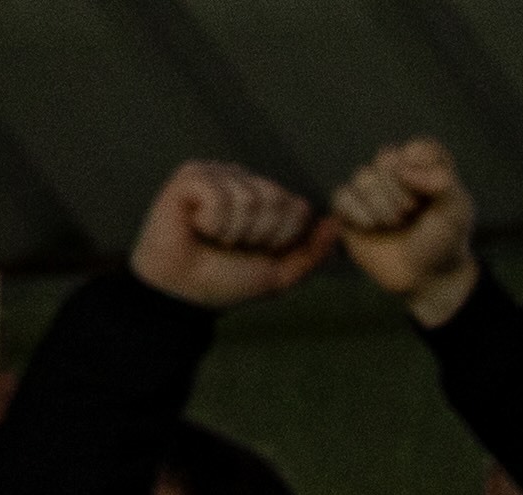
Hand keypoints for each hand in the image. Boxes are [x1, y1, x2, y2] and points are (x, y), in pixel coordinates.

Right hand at [130, 160, 336, 311]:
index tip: (258, 251)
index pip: (298, 207)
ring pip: (248, 197)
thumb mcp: (280, 273)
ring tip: (213, 237)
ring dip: (234, 231)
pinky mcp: (190, 177)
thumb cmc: (228, 281)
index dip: (282, 238)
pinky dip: (211, 222)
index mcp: (266, 200)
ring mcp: (217, 175)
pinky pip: (218, 194)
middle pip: (277, 199)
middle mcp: (243, 181)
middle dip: (259, 234)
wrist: (185, 292)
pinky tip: (196, 226)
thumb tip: (338, 223)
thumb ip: (312, 251)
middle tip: (233, 245)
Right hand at [326, 139, 481, 327]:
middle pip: (386, 159)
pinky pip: (342, 196)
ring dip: (383, 207)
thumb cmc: (444, 241)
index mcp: (426, 166)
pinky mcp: (348, 207)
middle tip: (412, 214)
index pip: (420, 148)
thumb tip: (404, 168)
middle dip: (402, 192)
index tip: (432, 195)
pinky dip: (360, 213)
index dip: (423, 171)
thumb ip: (443, 182)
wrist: (426, 276)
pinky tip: (373, 227)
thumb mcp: (457, 212)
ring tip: (395, 224)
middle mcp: (396, 171)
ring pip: (363, 177)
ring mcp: (370, 188)